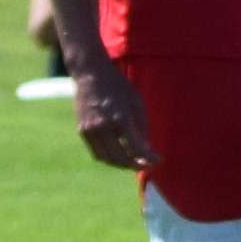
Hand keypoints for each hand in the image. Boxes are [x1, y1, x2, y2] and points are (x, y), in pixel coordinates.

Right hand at [67, 57, 147, 171]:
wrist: (90, 75)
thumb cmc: (118, 86)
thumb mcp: (137, 102)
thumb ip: (142, 126)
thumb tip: (145, 148)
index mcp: (120, 119)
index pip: (136, 148)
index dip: (148, 158)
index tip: (158, 160)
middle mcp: (103, 128)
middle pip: (120, 158)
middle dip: (135, 165)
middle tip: (146, 166)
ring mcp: (90, 131)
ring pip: (107, 158)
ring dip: (122, 164)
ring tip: (134, 162)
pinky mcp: (82, 131)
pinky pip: (97, 152)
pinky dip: (109, 157)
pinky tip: (119, 155)